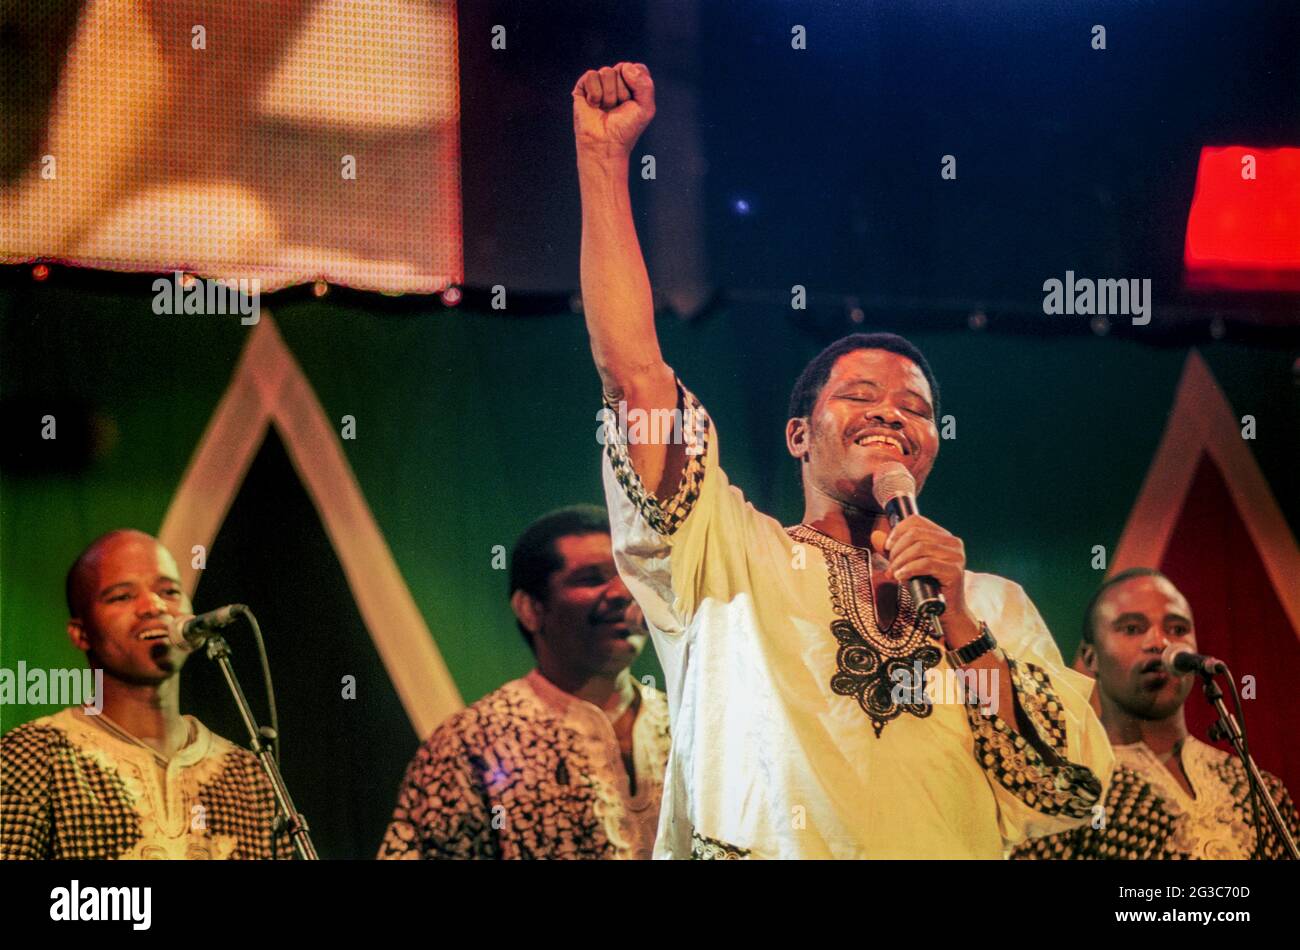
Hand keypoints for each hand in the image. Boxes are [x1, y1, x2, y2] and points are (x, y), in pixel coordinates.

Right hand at [573, 62, 654, 160]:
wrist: (606, 144)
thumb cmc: (626, 129)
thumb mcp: (646, 108)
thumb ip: (644, 84)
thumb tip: (625, 67)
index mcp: (632, 83)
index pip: (638, 68)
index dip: (637, 85)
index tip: (633, 103)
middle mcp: (616, 80)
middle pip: (622, 69)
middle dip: (622, 92)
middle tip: (617, 109)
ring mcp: (599, 83)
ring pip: (607, 72)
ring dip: (609, 95)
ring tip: (605, 108)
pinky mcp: (583, 86)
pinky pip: (591, 76)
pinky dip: (595, 94)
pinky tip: (594, 105)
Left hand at [881, 514, 973, 628]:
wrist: (946, 611)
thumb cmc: (927, 586)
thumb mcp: (907, 564)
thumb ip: (893, 550)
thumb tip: (876, 535)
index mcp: (943, 536)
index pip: (916, 520)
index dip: (897, 531)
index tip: (888, 547)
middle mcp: (952, 542)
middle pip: (916, 533)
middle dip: (897, 549)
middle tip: (890, 566)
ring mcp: (956, 556)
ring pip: (920, 547)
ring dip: (900, 561)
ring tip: (893, 574)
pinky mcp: (954, 570)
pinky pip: (925, 563)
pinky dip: (908, 569)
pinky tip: (901, 577)